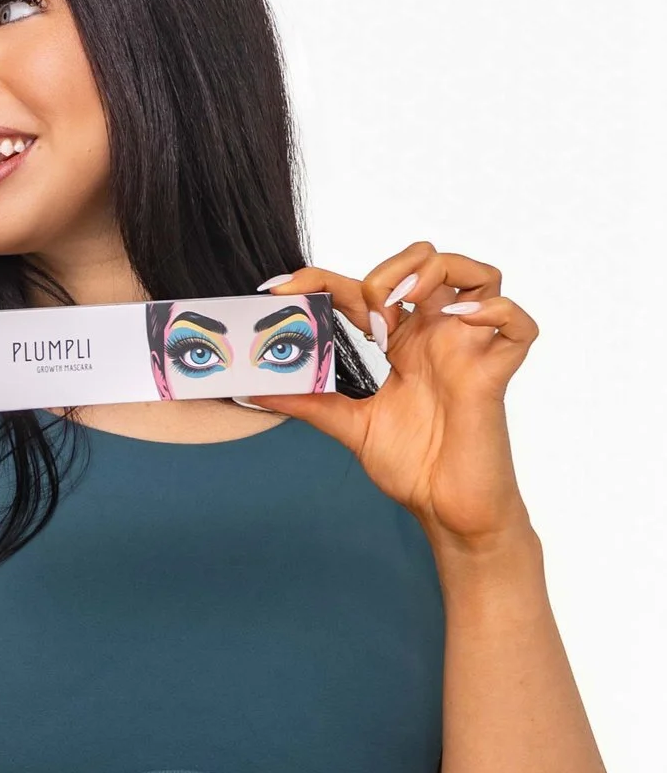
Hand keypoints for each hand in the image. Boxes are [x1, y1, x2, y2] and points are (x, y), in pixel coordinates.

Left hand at [251, 242, 536, 546]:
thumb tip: (253, 388)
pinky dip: (497, 310)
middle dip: (391, 267)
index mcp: (399, 344)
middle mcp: (435, 338)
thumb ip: (305, 401)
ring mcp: (467, 351)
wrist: (445, 508)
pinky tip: (460, 320)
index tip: (280, 289)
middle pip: (428, 263)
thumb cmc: (410, 463)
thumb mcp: (346, 424)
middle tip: (365, 302)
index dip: (323, 278)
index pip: (364, 289)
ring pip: (480, 277)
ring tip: (406, 299)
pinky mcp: (494, 374)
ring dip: (441, 272)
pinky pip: (519, 326)